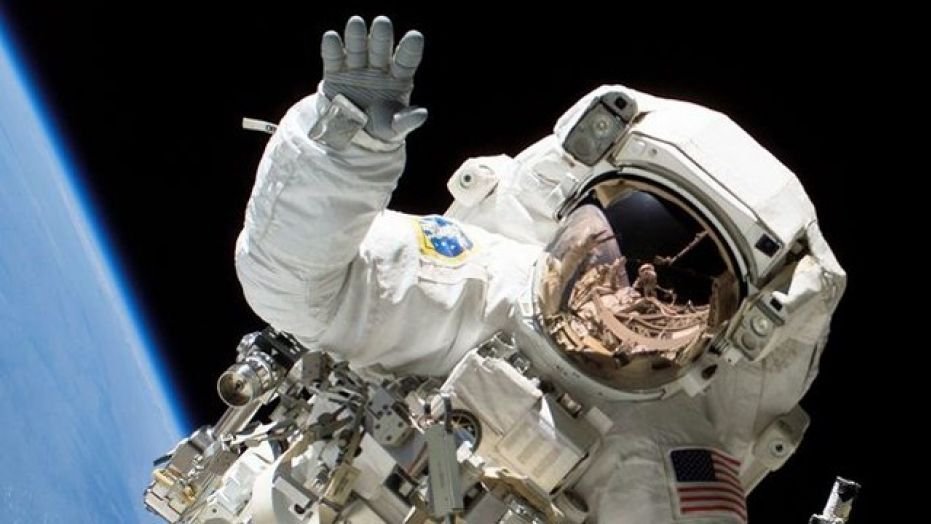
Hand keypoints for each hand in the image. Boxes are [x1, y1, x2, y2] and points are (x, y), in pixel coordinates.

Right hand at [320, 16, 426, 142]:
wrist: (351, 134)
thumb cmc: (380, 127)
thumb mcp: (395, 129)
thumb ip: (407, 121)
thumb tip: (422, 114)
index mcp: (398, 77)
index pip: (406, 60)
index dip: (410, 49)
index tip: (415, 37)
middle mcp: (378, 67)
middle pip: (380, 49)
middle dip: (381, 37)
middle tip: (382, 23)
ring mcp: (356, 68)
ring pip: (357, 48)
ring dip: (356, 36)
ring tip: (356, 23)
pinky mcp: (335, 73)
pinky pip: (334, 58)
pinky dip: (332, 48)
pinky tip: (332, 37)